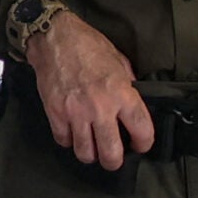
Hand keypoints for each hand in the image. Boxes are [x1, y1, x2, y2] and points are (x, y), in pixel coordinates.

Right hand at [26, 12, 155, 170]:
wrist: (53, 36)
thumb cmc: (87, 45)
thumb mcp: (119, 60)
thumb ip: (127, 84)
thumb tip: (130, 100)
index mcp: (122, 94)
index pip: (142, 131)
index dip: (144, 144)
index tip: (140, 145)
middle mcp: (100, 108)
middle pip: (111, 153)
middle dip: (114, 161)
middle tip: (113, 158)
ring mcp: (76, 113)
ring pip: (85, 152)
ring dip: (90, 154)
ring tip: (91, 150)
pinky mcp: (55, 112)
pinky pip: (63, 139)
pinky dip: (68, 140)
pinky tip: (72, 134)